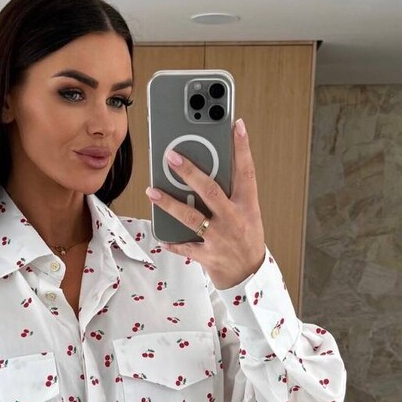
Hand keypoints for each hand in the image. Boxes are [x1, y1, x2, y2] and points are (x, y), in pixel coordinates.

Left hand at [144, 117, 267, 289]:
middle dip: (190, 172)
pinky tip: (160, 235)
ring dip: (169, 203)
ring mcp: (220, 239)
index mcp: (247, 206)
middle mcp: (234, 220)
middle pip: (210, 191)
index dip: (242, 148)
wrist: (249, 276)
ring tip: (152, 190)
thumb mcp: (247, 213)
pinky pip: (185, 247)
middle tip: (172, 156)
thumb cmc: (246, 238)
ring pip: (191, 217)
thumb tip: (204, 170)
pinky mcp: (208, 256)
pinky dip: (172, 241)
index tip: (236, 125)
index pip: (246, 172)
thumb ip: (230, 193)